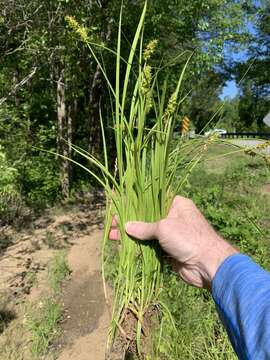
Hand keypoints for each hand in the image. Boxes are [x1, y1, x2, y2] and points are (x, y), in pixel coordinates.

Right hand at [109, 196, 237, 288]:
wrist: (209, 265)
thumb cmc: (188, 238)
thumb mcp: (164, 228)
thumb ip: (144, 227)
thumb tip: (126, 226)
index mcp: (176, 204)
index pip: (150, 200)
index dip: (133, 204)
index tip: (118, 208)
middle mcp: (173, 217)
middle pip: (146, 217)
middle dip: (129, 222)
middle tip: (111, 225)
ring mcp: (171, 234)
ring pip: (147, 233)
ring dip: (131, 235)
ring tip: (112, 236)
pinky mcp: (169, 250)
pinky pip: (151, 246)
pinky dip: (139, 247)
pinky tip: (125, 247)